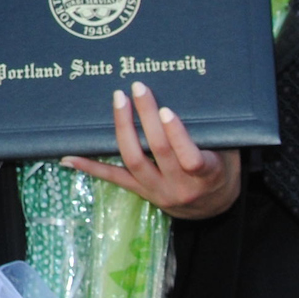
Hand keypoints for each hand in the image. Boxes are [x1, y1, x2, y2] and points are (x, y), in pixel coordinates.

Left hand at [63, 80, 240, 219]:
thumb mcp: (229, 152)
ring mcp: (157, 191)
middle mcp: (181, 186)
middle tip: (139, 89)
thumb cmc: (223, 170)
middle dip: (147, 117)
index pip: (191, 158)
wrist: (214, 208)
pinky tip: (69, 158)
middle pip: (159, 151)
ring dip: (123, 128)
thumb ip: (214, 132)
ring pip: (134, 160)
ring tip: (119, 100)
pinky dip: (90, 167)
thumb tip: (201, 92)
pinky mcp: (141, 192)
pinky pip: (114, 178)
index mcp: (207, 175)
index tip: (167, 112)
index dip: (177, 136)